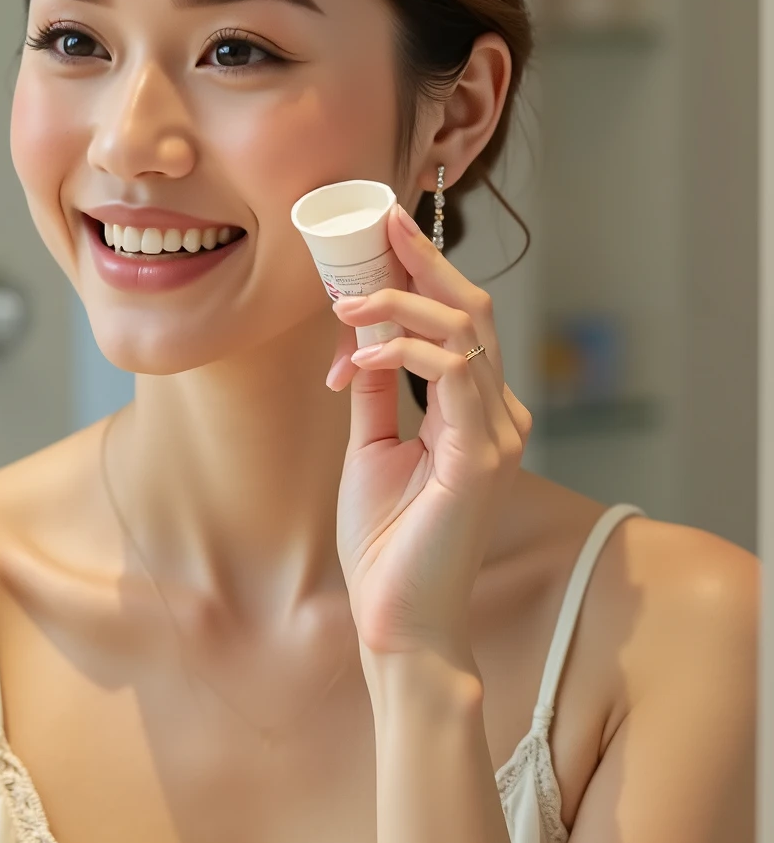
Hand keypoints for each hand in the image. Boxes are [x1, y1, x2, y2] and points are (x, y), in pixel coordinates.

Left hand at [325, 204, 530, 666]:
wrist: (399, 621)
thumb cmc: (387, 546)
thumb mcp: (372, 450)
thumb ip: (377, 393)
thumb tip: (359, 340)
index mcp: (478, 413)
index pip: (462, 321)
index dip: (427, 270)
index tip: (384, 229)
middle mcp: (499, 415)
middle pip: (473, 309)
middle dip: (423, 259)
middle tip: (379, 221)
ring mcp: (498, 434)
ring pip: (464, 331)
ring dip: (397, 304)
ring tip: (342, 303)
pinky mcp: (481, 456)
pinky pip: (450, 374)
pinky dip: (400, 352)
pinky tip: (355, 360)